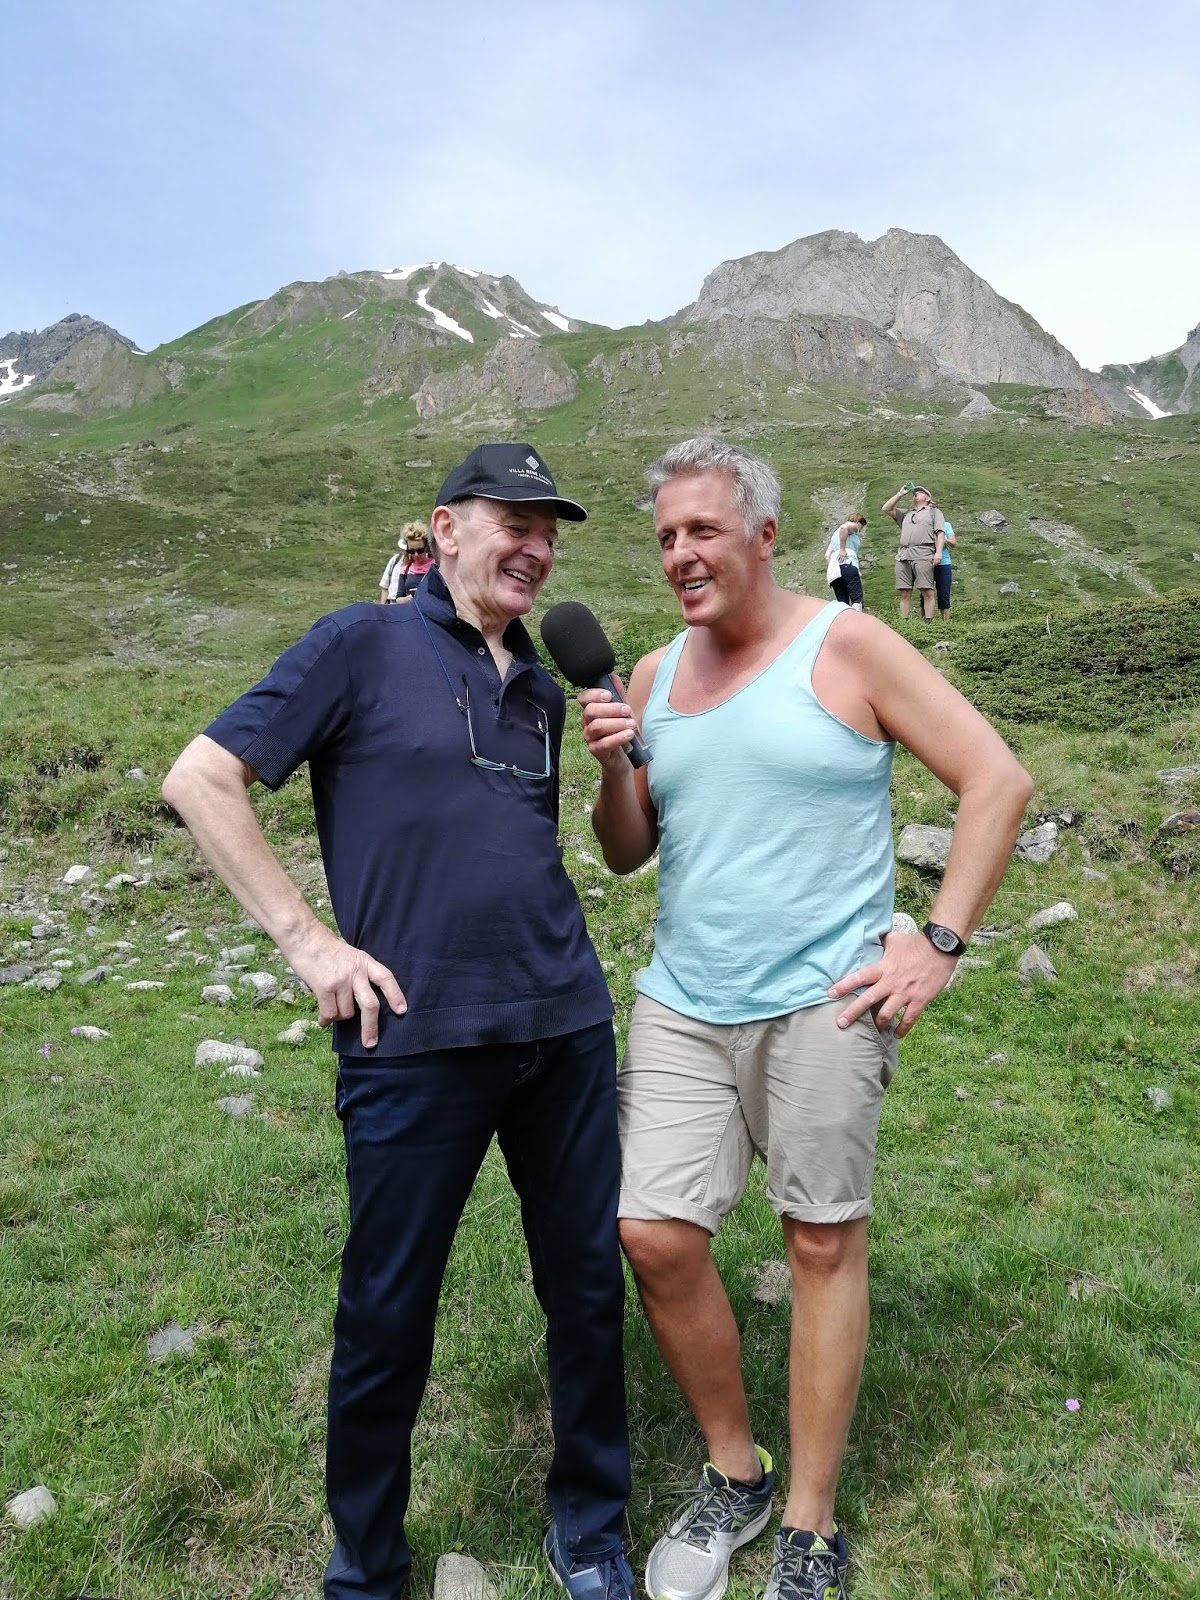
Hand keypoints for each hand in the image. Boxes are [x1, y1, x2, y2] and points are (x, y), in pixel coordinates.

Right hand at [289, 922, 405, 1048]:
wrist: (304, 937)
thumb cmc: (326, 948)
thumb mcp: (350, 955)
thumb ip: (358, 974)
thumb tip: (360, 1003)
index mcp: (365, 962)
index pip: (386, 978)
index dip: (396, 995)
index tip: (402, 1011)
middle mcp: (355, 972)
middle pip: (370, 1005)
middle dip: (371, 1027)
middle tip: (370, 1043)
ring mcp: (340, 980)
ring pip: (346, 1013)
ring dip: (339, 1016)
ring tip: (331, 1007)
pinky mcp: (324, 988)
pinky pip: (330, 1013)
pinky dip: (326, 1020)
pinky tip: (323, 1020)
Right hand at [579, 678, 640, 775]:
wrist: (626, 756)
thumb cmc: (621, 731)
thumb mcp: (623, 711)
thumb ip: (618, 695)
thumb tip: (613, 677)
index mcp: (591, 710)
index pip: (583, 698)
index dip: (594, 694)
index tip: (609, 695)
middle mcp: (587, 723)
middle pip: (591, 711)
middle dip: (611, 709)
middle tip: (627, 710)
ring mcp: (590, 737)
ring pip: (597, 726)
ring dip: (616, 723)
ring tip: (631, 724)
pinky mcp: (596, 751)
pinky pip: (604, 743)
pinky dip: (618, 737)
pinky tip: (629, 734)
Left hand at [827, 930, 956, 1038]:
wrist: (940, 948)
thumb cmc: (916, 943)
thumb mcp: (894, 940)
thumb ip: (880, 943)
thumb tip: (870, 936)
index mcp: (883, 967)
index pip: (859, 977)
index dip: (844, 986)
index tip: (830, 994)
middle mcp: (891, 982)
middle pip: (868, 1000)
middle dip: (853, 1013)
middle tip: (841, 1024)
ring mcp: (905, 993)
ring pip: (886, 1014)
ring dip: (878, 1024)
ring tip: (872, 1032)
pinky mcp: (920, 1000)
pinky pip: (909, 1019)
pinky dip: (902, 1029)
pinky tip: (896, 1035)